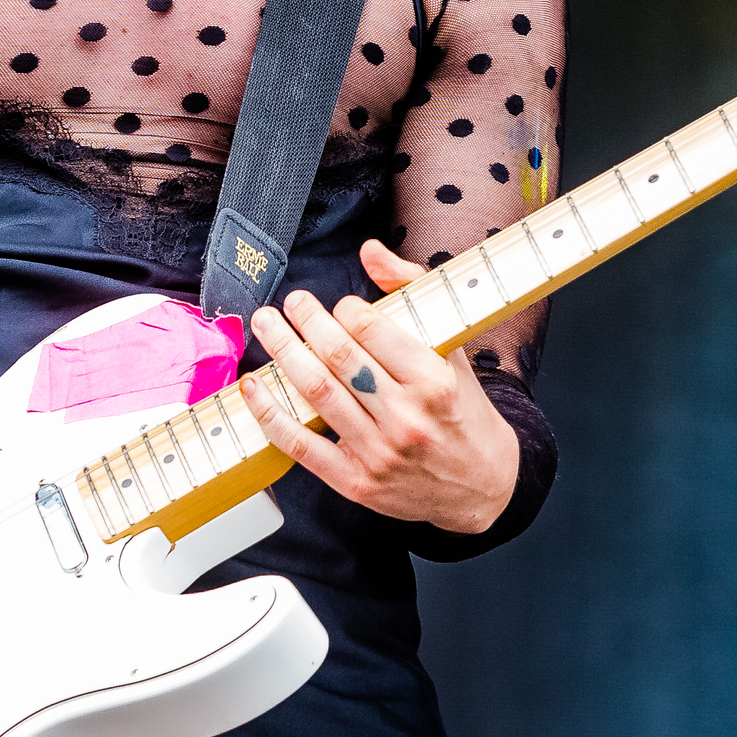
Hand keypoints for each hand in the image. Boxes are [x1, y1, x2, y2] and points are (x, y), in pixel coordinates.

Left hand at [242, 238, 519, 535]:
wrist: (482, 485)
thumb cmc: (462, 412)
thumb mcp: (453, 349)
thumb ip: (412, 292)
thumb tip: (370, 251)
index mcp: (434, 381)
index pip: (373, 331)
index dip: (346, 309)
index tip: (339, 304)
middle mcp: (406, 418)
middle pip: (338, 358)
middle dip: (306, 321)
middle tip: (290, 302)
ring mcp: (379, 453)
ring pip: (316, 393)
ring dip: (282, 353)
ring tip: (266, 325)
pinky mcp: (355, 482)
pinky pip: (301, 444)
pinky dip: (270, 413)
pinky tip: (254, 386)